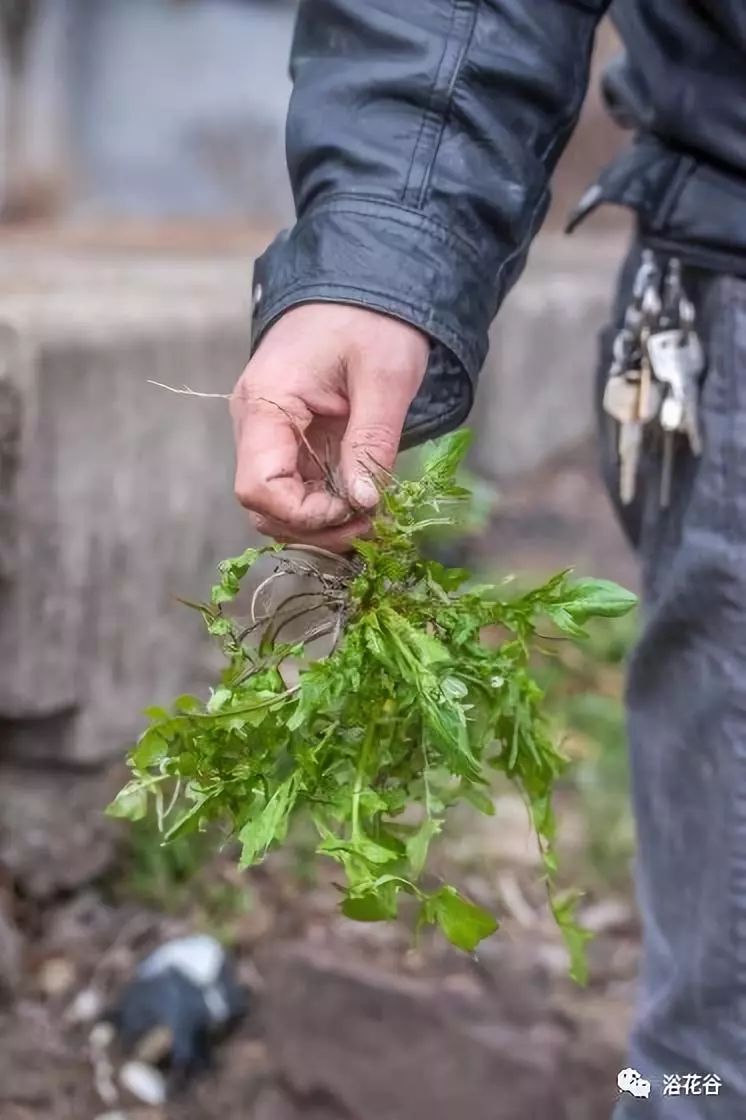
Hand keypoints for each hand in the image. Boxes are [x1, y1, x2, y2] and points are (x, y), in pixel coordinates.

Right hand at [231, 304, 428, 550]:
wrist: (363, 280)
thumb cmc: (373, 318)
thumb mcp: (385, 376)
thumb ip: (372, 441)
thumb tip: (362, 502)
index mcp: (265, 404)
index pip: (259, 488)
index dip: (304, 515)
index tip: (354, 510)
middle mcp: (256, 424)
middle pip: (264, 507)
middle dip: (316, 528)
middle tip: (373, 524)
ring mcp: (272, 434)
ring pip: (280, 506)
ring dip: (323, 524)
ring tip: (373, 517)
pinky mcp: (293, 440)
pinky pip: (299, 489)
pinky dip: (328, 507)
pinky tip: (364, 505)